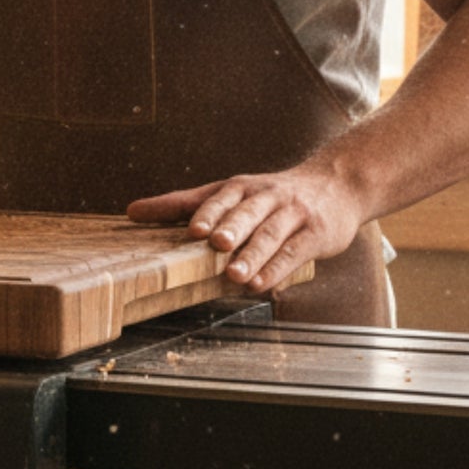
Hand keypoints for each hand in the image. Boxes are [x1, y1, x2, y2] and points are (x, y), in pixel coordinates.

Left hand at [126, 165, 364, 293]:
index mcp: (239, 187)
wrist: (335, 184)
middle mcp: (264, 196)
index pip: (215, 196)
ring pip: (270, 232)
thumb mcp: (232, 192)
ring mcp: (291, 213)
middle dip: (227, 225)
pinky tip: (262, 284)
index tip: (185, 227)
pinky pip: (295, 251)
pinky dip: (277, 268)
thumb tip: (134, 212)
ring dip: (252, 254)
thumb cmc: (272, 195)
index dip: (201, 211)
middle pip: (244, 210)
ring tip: (234, 274)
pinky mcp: (315, 232)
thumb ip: (187, 203)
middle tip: (211, 241)